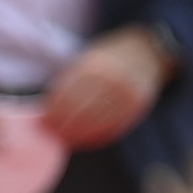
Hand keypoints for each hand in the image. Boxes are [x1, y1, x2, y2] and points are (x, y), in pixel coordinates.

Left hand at [42, 24, 169, 151]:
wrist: (148, 51)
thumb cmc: (108, 57)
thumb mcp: (88, 58)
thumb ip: (70, 80)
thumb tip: (46, 107)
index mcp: (94, 66)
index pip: (67, 95)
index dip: (53, 111)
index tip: (44, 122)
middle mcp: (112, 80)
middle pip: (81, 111)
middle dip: (64, 125)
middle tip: (52, 134)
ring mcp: (128, 94)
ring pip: (97, 123)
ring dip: (79, 135)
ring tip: (67, 139)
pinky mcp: (139, 105)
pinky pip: (115, 127)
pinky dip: (98, 138)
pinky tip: (86, 141)